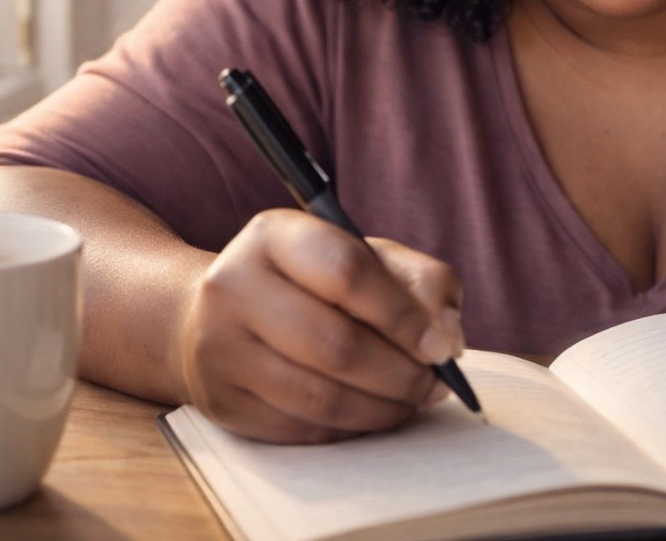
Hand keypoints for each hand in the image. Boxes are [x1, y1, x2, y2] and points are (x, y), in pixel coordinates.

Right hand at [177, 208, 464, 442]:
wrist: (218, 315)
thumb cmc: (309, 282)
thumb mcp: (364, 256)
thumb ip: (420, 281)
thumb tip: (448, 337)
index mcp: (274, 236)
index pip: (348, 273)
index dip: (404, 316)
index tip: (441, 347)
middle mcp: (234, 287)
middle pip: (335, 345)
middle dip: (400, 374)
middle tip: (433, 385)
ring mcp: (220, 349)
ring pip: (320, 398)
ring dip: (382, 409)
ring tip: (410, 401)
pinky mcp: (223, 402)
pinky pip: (302, 429)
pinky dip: (350, 428)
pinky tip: (370, 412)